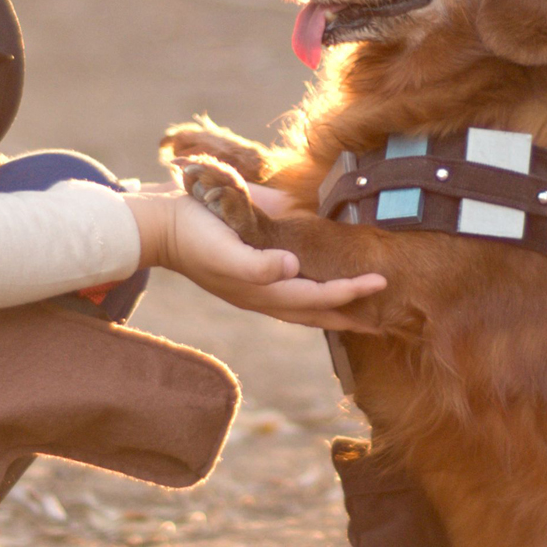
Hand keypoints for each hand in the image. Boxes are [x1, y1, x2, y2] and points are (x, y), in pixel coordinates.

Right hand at [126, 189, 385, 330]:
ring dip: (334, 308)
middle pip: (316, 311)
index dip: (350, 292)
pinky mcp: (251, 269)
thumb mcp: (224, 251)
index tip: (380, 282)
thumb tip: (291, 268)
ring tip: (360, 312)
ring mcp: (257, 284)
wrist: (161, 226)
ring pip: (304, 305)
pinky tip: (321, 285)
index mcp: (262, 289)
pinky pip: (290, 288)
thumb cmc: (195, 236)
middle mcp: (264, 293)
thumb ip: (257, 266)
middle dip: (350, 315)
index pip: (317, 296)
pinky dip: (312, 292)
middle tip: (385, 319)